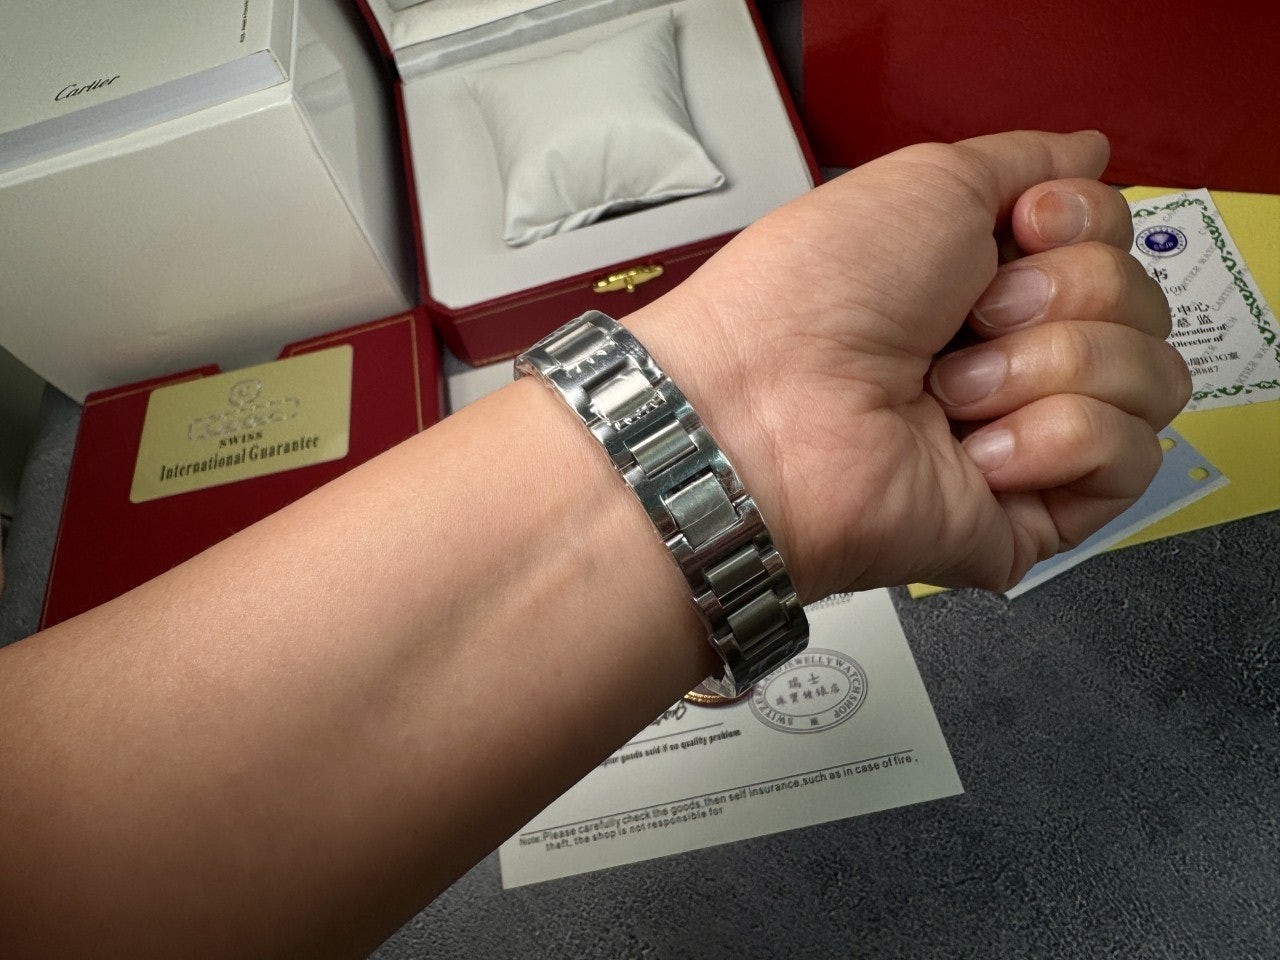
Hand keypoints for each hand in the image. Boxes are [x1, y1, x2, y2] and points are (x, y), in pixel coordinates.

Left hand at [631, 130, 1190, 597]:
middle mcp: (1014, 354)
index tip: (1022, 228)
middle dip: (1059, 295)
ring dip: (1049, 366)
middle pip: (1143, 304)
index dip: (1084, 224)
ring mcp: (1029, 435)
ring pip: (1152, 378)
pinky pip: (1129, 456)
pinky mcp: (1038, 510)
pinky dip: (1051, 438)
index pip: (1115, 240)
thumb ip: (1024, 161)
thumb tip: (1087, 153)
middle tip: (968, 319)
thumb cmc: (813, 297)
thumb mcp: (927, 182)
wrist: (766, 408)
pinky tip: (974, 451)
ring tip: (951, 392)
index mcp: (988, 279)